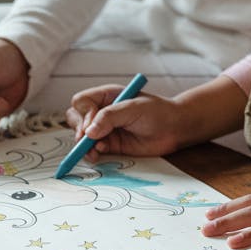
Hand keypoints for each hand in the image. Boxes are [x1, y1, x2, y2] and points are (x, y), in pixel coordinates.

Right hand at [65, 86, 186, 160]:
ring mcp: (105, 129)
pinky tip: (99, 153)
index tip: (92, 125)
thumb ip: (110, 117)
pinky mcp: (110, 144)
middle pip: (76, 118)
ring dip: (83, 144)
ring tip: (95, 149)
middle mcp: (103, 112)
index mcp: (107, 96)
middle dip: (79, 129)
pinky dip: (91, 153)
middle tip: (88, 139)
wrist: (175, 129)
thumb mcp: (134, 107)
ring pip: (81, 136)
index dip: (84, 114)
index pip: (82, 101)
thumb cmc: (158, 111)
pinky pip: (92, 149)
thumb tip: (88, 132)